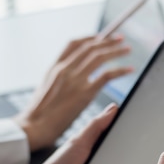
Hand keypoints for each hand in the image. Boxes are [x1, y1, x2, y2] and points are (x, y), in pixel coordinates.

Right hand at [14, 35, 131, 150]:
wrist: (34, 127)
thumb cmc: (39, 115)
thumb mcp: (45, 90)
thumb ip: (60, 80)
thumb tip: (73, 77)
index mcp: (55, 67)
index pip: (74, 43)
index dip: (91, 38)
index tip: (103, 36)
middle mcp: (64, 69)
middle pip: (90, 47)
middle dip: (107, 41)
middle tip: (121, 39)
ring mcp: (74, 80)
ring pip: (99, 56)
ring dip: (116, 51)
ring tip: (127, 50)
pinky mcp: (84, 93)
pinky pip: (106, 75)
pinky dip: (120, 70)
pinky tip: (129, 69)